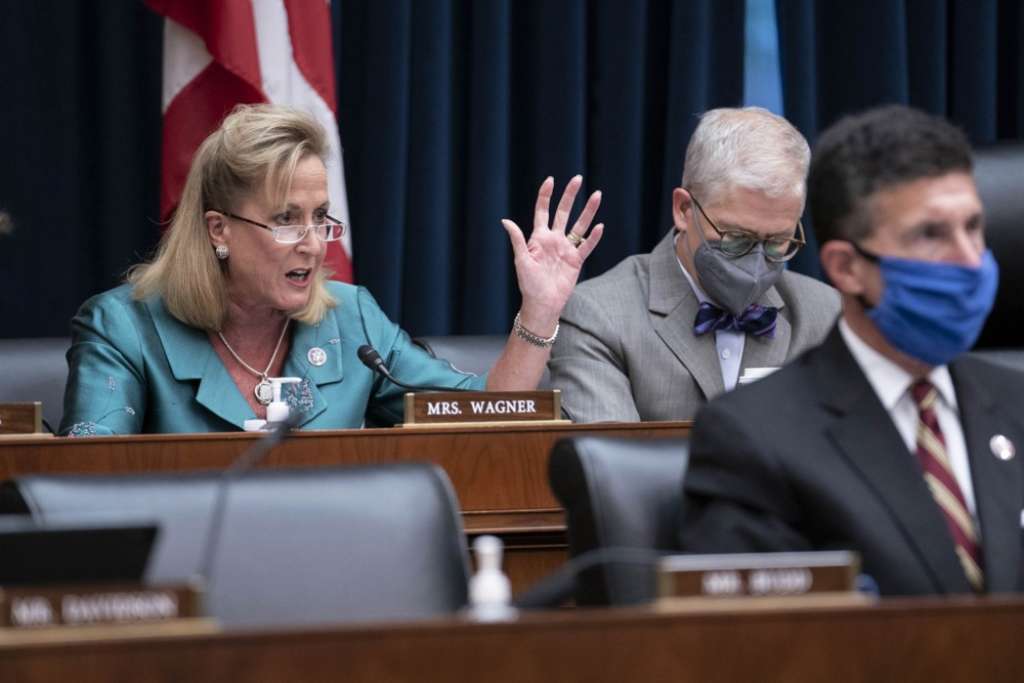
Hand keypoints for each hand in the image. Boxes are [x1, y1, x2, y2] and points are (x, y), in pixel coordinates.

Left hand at [501, 176, 603, 333]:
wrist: (542, 303)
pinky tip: (599, 226)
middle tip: (578, 178)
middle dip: (570, 196)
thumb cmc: (528, 283)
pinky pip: (586, 246)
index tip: (551, 180)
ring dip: (588, 211)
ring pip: (579, 225)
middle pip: (563, 212)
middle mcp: (554, 240)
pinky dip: (593, 237)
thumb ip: (517, 239)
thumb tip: (505, 220)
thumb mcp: (521, 260)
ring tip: (597, 195)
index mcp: (538, 238)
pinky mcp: (576, 260)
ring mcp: (566, 249)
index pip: (543, 211)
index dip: (546, 195)